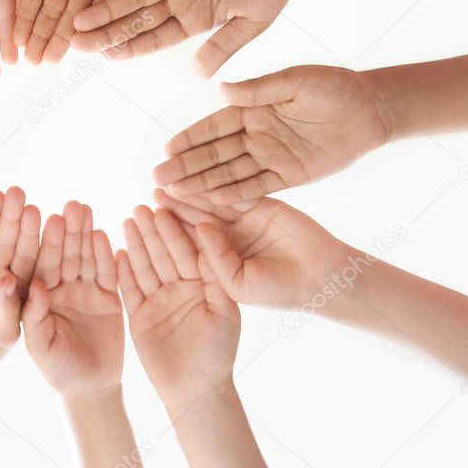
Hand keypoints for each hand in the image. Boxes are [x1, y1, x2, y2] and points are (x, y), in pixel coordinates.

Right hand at [5, 0, 160, 63]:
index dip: (23, 19)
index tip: (14, 42)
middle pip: (51, 11)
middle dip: (41, 36)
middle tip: (32, 62)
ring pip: (75, 14)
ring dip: (63, 37)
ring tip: (51, 60)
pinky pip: (104, 7)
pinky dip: (95, 25)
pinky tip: (84, 45)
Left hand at [22, 202, 122, 396]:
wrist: (90, 388)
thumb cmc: (57, 370)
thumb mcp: (40, 346)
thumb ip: (34, 316)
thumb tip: (34, 285)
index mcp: (39, 296)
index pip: (38, 264)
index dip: (38, 240)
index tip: (36, 214)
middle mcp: (60, 288)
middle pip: (62, 254)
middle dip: (65, 230)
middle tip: (67, 204)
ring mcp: (84, 290)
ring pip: (84, 257)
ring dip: (84, 233)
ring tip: (84, 208)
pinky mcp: (108, 297)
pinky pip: (107, 273)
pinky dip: (106, 255)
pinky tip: (103, 234)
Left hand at [73, 0, 302, 77]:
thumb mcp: (253, 22)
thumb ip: (224, 45)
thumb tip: (200, 75)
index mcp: (196, 21)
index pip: (155, 39)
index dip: (130, 49)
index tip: (105, 58)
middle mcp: (181, 0)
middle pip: (136, 20)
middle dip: (107, 32)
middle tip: (77, 43)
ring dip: (108, 6)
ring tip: (80, 18)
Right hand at [117, 206, 239, 407]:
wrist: (195, 390)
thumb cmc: (218, 352)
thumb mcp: (224, 308)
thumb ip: (215, 270)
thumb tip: (207, 230)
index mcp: (203, 283)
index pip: (186, 249)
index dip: (174, 229)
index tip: (163, 207)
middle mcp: (180, 287)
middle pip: (162, 253)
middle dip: (151, 230)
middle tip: (140, 207)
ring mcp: (158, 300)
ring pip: (144, 266)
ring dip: (136, 244)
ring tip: (126, 220)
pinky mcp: (140, 315)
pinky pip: (129, 289)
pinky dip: (122, 271)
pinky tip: (115, 251)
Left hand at [154, 189, 359, 310]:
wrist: (321, 278)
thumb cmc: (277, 291)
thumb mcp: (237, 284)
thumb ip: (215, 258)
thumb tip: (199, 226)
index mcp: (215, 261)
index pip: (185, 244)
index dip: (167, 233)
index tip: (146, 219)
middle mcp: (224, 239)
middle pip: (193, 220)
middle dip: (173, 207)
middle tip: (153, 191)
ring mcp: (241, 221)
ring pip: (211, 203)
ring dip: (191, 192)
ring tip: (170, 179)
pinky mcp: (259, 204)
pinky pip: (236, 192)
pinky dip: (218, 184)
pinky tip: (200, 175)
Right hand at [155, 65, 391, 203]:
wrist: (371, 109)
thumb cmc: (334, 87)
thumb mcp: (295, 82)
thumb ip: (259, 90)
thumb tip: (221, 90)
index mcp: (254, 109)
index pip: (214, 126)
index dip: (191, 138)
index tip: (167, 149)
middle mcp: (256, 135)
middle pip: (215, 154)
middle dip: (186, 166)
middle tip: (158, 177)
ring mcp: (271, 157)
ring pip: (229, 173)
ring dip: (202, 183)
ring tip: (174, 193)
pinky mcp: (289, 176)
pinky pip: (257, 188)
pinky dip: (234, 195)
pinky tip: (212, 201)